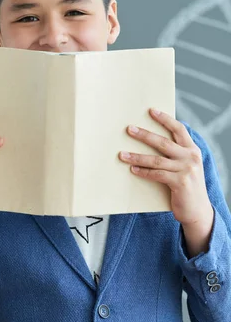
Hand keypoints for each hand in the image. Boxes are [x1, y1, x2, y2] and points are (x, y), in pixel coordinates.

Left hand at [118, 108, 211, 224]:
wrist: (198, 211)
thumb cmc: (187, 187)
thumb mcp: (186, 167)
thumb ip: (176, 155)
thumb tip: (152, 142)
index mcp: (193, 150)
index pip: (179, 129)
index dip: (165, 119)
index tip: (151, 111)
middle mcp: (191, 157)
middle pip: (164, 142)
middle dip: (145, 135)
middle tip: (129, 129)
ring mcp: (186, 170)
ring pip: (156, 159)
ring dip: (137, 156)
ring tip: (122, 154)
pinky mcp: (180, 183)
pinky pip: (157, 174)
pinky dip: (143, 172)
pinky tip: (133, 169)